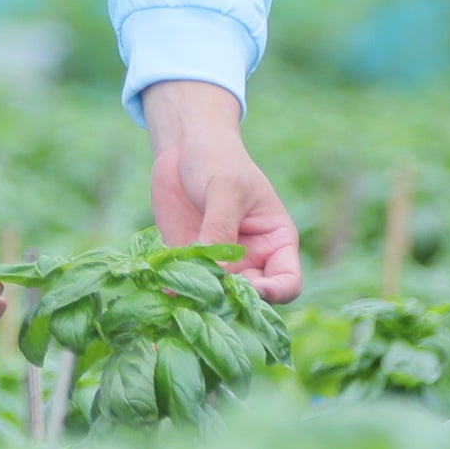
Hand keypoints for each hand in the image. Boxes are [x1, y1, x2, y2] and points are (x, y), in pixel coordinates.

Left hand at [140, 79, 302, 301]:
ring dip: (202, 300)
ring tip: (184, 295)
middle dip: (233, 301)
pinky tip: (161, 290)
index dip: (275, 293)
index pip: (287, 283)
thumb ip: (221, 229)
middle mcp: (251, 260)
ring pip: (217, 296)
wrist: (184, 147)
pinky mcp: (188, 260)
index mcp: (276, 243)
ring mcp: (219, 262)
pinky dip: (175, 291)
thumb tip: (216, 273)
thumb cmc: (218, 161)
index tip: (251, 289)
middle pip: (251, 297)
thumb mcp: (225, 190)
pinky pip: (184, 284)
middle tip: (209, 294)